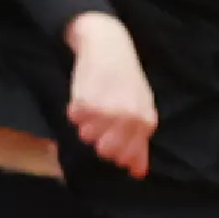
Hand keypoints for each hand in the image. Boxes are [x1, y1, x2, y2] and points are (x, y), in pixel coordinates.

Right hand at [60, 12, 156, 175]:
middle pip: (104, 150)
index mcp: (145, 121)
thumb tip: (137, 173)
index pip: (124, 156)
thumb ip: (140, 142)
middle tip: (102, 117)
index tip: (112, 132)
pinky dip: (75, 108)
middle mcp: (128, 118)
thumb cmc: (126, 78)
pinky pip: (73, 118)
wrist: (109, 44)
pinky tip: (85, 93)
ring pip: (86, 136)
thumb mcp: (141, 107)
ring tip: (95, 101)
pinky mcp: (85, 102)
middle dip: (99, 136)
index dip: (115, 149)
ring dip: (86, 122)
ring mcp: (107, 111)